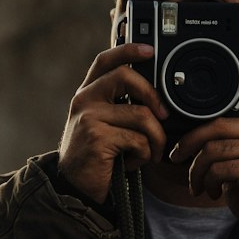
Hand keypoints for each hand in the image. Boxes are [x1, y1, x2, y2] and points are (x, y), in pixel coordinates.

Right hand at [59, 43, 168, 203]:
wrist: (74, 189)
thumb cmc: (98, 157)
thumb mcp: (105, 125)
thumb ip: (121, 106)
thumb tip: (157, 96)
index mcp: (87, 93)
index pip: (106, 60)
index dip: (128, 49)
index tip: (150, 50)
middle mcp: (84, 100)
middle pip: (127, 77)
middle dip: (154, 96)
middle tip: (164, 116)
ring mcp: (89, 117)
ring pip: (142, 115)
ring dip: (155, 139)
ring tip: (148, 153)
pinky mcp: (97, 138)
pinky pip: (139, 140)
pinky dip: (144, 156)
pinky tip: (132, 164)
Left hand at [168, 34, 238, 235]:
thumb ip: (229, 149)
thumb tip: (198, 145)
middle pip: (216, 126)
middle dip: (188, 143)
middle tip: (175, 158)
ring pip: (212, 149)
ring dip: (196, 171)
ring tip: (198, 186)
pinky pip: (218, 168)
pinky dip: (206, 182)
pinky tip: (211, 193)